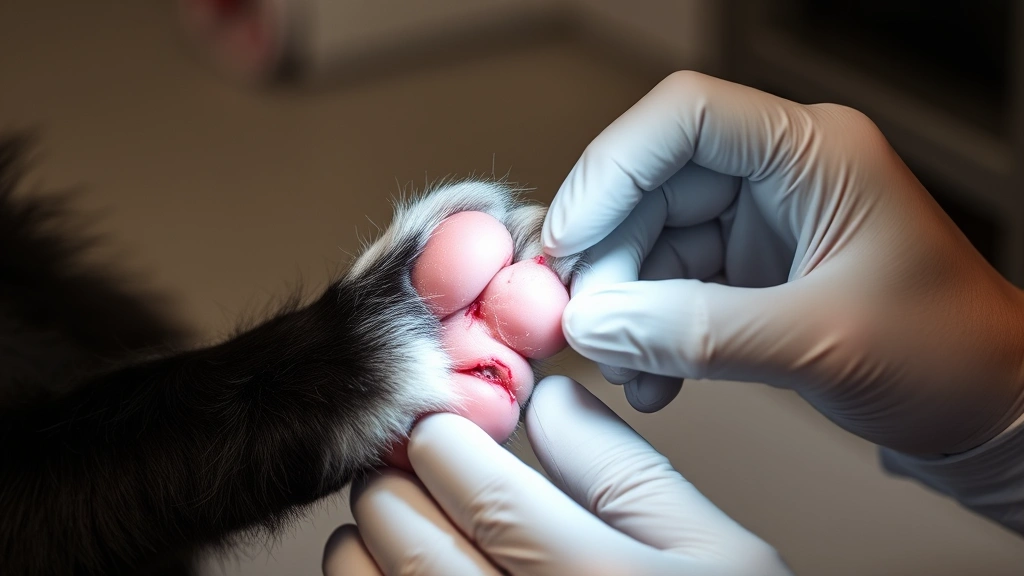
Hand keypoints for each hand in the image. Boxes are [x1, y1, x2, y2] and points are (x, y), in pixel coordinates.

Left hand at [323, 376, 791, 575]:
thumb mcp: (717, 552)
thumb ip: (628, 473)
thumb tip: (550, 401)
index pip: (482, 490)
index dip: (443, 441)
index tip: (444, 425)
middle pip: (406, 534)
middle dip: (398, 478)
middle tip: (415, 461)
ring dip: (369, 537)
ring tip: (404, 516)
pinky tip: (404, 570)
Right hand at [542, 71, 1023, 454]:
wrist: (992, 412)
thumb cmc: (949, 357)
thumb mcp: (822, 341)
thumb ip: (699, 333)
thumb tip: (592, 325)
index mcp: (813, 152)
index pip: (686, 117)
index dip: (611, 170)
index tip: (565, 242)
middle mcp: (778, 176)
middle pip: (652, 185)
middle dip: (607, 258)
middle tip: (578, 325)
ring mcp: (759, 225)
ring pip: (650, 242)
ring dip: (623, 308)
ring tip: (623, 368)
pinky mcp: (748, 274)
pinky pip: (669, 289)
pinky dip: (648, 335)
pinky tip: (651, 381)